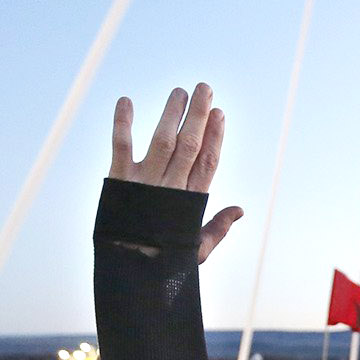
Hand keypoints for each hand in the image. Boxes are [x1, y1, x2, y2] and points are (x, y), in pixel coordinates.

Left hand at [110, 85, 243, 261]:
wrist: (127, 272)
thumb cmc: (164, 261)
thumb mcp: (197, 248)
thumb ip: (217, 227)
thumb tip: (240, 210)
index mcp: (190, 201)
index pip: (207, 162)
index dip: (215, 136)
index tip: (220, 113)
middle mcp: (170, 188)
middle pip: (189, 145)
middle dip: (198, 115)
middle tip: (205, 88)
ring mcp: (145, 183)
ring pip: (162, 140)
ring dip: (171, 113)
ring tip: (179, 91)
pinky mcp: (119, 180)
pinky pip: (121, 146)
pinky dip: (123, 122)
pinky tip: (126, 101)